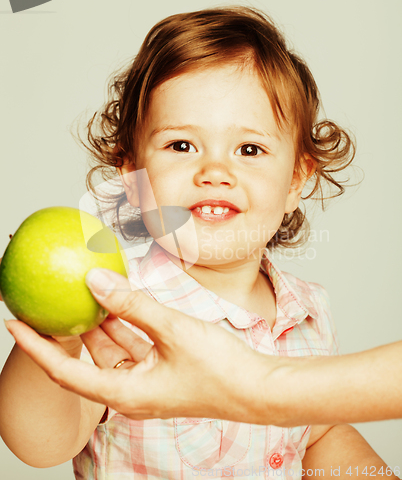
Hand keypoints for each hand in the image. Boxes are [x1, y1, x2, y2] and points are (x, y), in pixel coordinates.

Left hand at [4, 268, 270, 421]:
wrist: (258, 388)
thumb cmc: (220, 369)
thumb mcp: (172, 330)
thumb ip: (132, 304)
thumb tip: (95, 280)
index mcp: (125, 393)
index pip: (66, 371)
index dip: (36, 347)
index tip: (14, 323)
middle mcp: (131, 392)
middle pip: (86, 360)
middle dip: (67, 331)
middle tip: (50, 302)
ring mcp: (147, 382)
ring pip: (112, 350)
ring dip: (99, 323)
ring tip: (83, 293)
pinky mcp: (162, 371)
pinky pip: (134, 346)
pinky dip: (125, 324)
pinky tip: (121, 300)